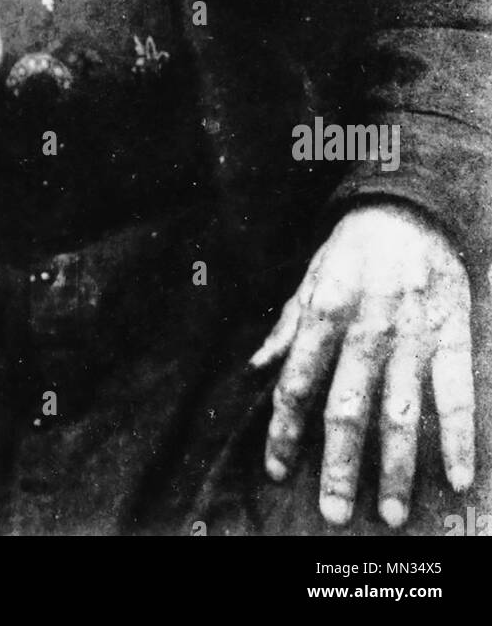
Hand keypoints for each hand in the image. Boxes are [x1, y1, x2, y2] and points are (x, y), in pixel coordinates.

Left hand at [250, 201, 473, 527]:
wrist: (412, 205)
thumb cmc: (354, 247)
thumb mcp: (312, 276)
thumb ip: (288, 326)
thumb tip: (258, 369)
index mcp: (325, 310)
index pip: (296, 381)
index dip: (283, 430)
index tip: (277, 470)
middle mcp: (366, 328)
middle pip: (348, 407)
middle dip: (340, 465)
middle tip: (335, 514)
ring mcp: (412, 334)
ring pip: (402, 412)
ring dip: (397, 467)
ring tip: (391, 514)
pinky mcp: (452, 333)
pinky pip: (456, 393)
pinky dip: (458, 438)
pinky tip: (459, 478)